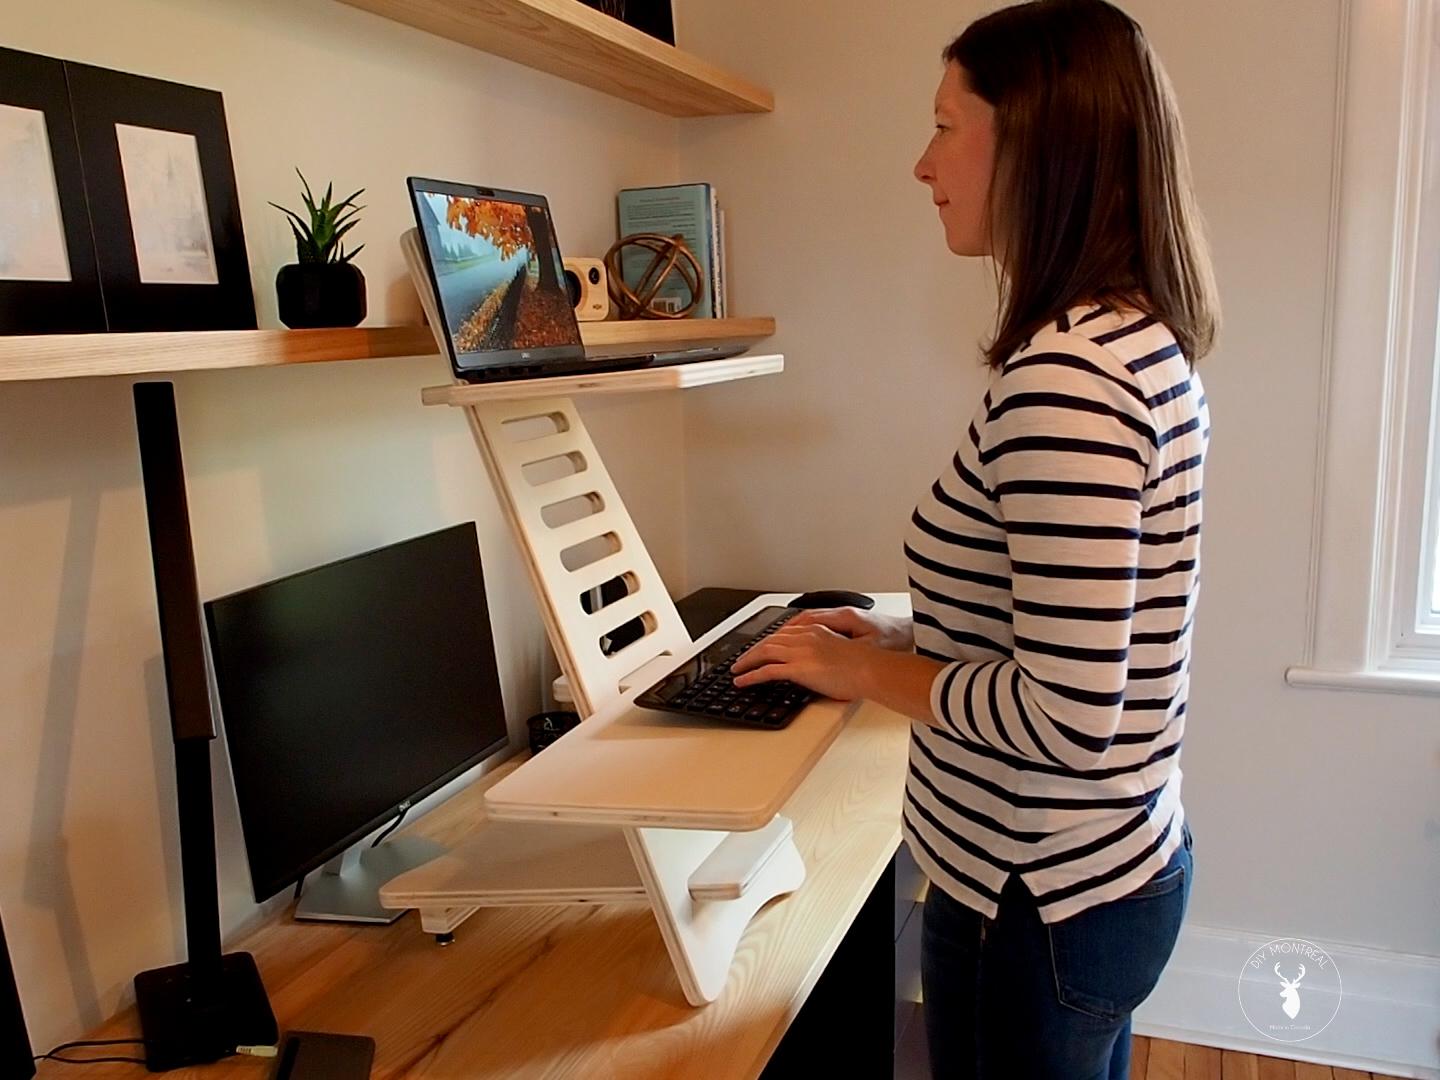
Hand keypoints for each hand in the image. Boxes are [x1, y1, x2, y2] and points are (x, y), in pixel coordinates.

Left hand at [730, 622, 882, 700]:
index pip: (782, 633)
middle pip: (769, 640)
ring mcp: (800, 652)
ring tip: (737, 670)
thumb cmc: (863, 665)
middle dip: (752, 650)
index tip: (758, 648)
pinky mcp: (799, 668)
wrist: (871, 669)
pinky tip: (743, 681)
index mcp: (814, 631)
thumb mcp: (838, 651)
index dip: (767, 641)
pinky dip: (751, 675)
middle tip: (741, 659)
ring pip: (764, 652)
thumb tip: (814, 665)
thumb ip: (822, 653)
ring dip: (746, 661)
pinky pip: (767, 671)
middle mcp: (804, 638)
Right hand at [784, 606, 913, 650]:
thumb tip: (829, 659)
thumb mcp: (870, 649)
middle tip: (763, 646)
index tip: (771, 643)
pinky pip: (817, 625)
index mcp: (845, 617)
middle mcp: (841, 613)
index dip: (787, 632)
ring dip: (790, 632)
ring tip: (772, 644)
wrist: (913, 634)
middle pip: (802, 620)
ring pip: (808, 621)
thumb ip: (848, 653)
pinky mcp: (846, 624)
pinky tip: (796, 641)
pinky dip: (803, 632)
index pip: (807, 620)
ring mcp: (842, 617)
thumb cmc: (896, 641)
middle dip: (781, 633)